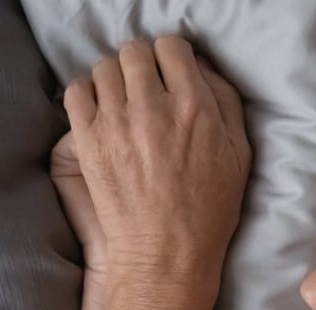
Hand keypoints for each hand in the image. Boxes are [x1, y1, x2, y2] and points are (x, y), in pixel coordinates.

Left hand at [61, 36, 250, 297]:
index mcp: (195, 107)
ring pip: (104, 68)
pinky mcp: (87, 142)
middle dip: (140, 64)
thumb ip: (224, 101)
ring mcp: (116, 124)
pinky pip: (76, 92)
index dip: (170, 56)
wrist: (165, 256)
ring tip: (120, 102)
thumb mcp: (239, 153)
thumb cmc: (208, 210)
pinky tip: (98, 113)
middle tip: (144, 87)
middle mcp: (154, 108)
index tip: (169, 72)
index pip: (171, 47)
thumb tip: (200, 66)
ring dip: (113, 80)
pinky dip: (85, 94)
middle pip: (134, 52)